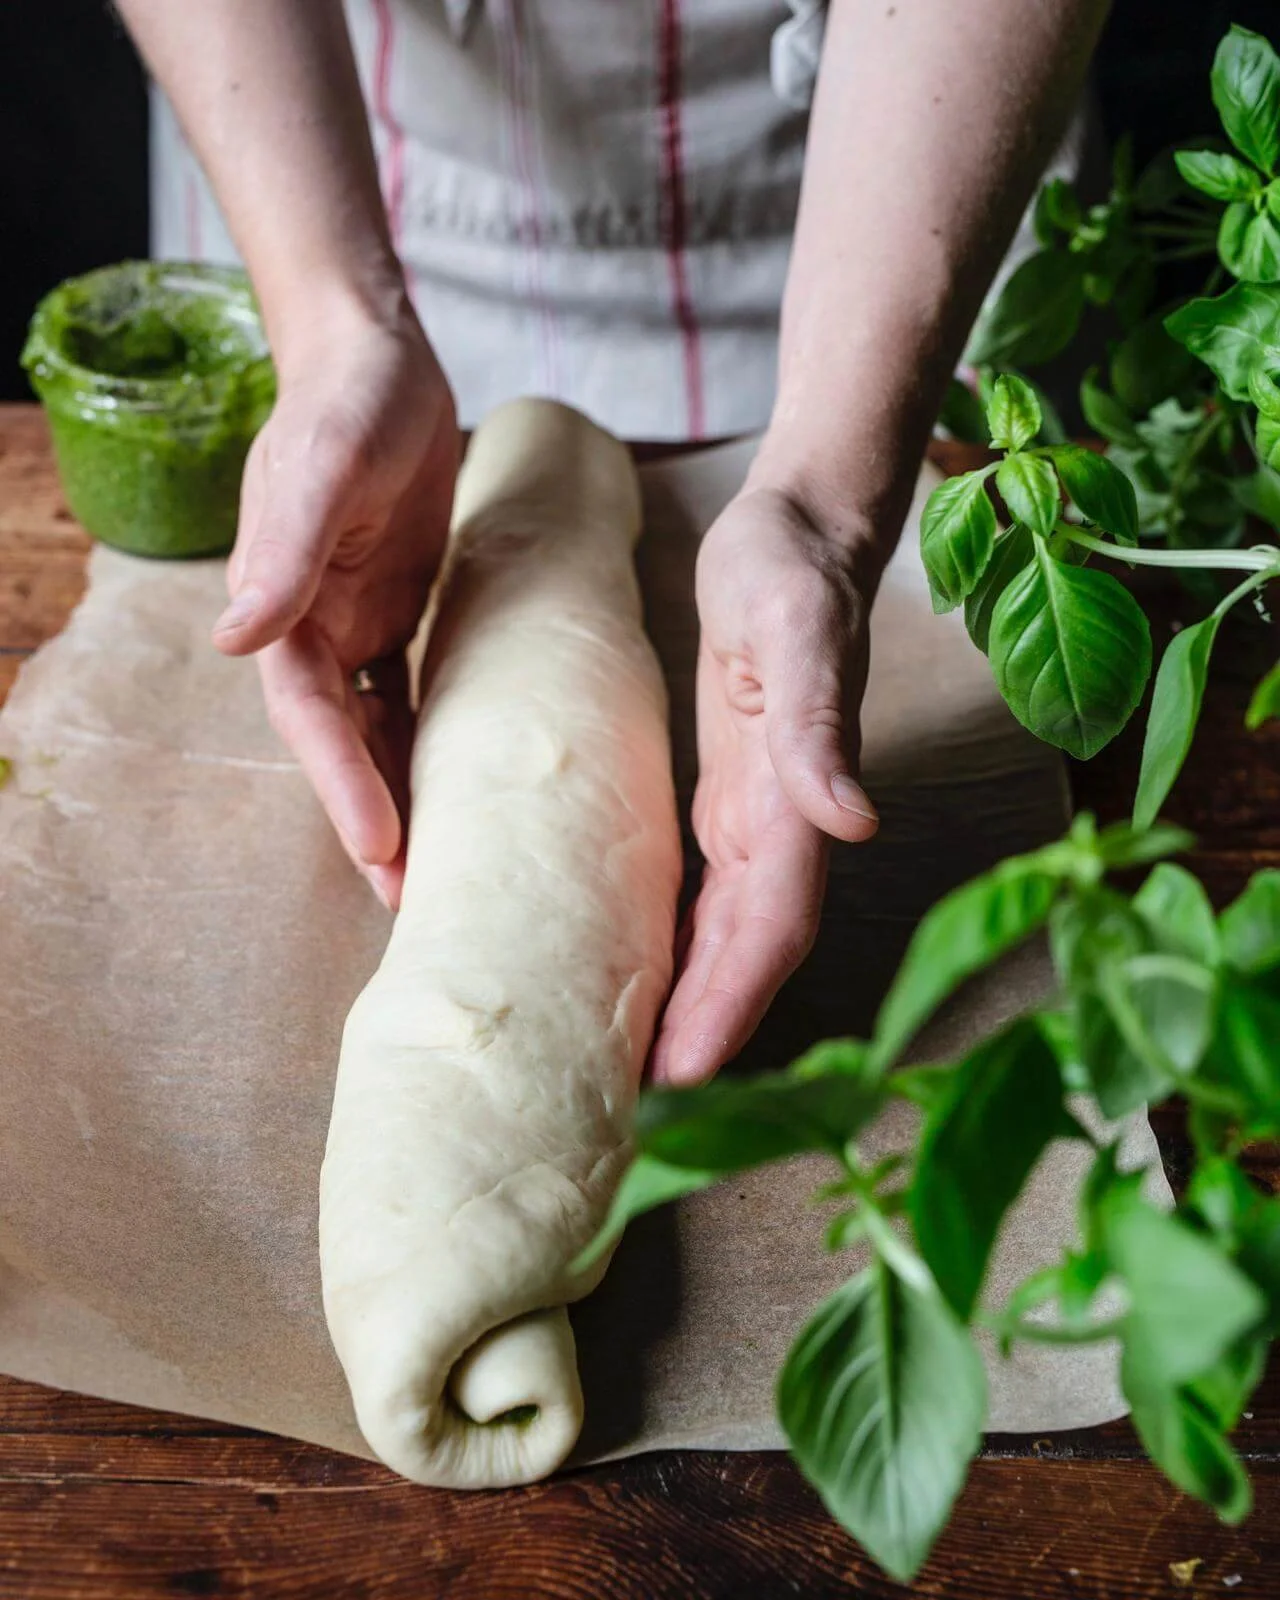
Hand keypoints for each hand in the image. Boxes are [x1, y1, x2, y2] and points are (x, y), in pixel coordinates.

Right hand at [212, 294, 459, 909]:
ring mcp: (353, 626)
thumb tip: (235, 638)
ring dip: (396, 796)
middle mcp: (313, 630)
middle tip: (407, 895)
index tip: (381, 845)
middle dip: (369, 817)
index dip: (342, 782)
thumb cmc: (351, 405)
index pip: (310, 715)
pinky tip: (453, 792)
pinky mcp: (394, 616)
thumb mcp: (325, 468)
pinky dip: (424, 745)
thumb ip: (286, 550)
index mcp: (285, 607)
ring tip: (430, 869)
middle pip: (340, 744)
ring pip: (373, 732)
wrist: (378, 365)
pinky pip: (407, 697)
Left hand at [650, 485, 883, 1085]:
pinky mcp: (730, 800)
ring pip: (730, 936)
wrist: (797, 530)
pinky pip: (709, 898)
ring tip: (638, 1073)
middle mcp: (785, 824)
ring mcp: (758, 817)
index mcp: (798, 798)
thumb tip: (855, 824)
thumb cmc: (793, 570)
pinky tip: (644, 982)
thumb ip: (824, 724)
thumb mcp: (801, 627)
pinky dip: (683, 951)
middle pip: (748, 952)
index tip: (684, 1076)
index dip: (731, 1005)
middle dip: (704, 1030)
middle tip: (639, 1108)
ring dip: (695, 1005)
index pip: (768, 928)